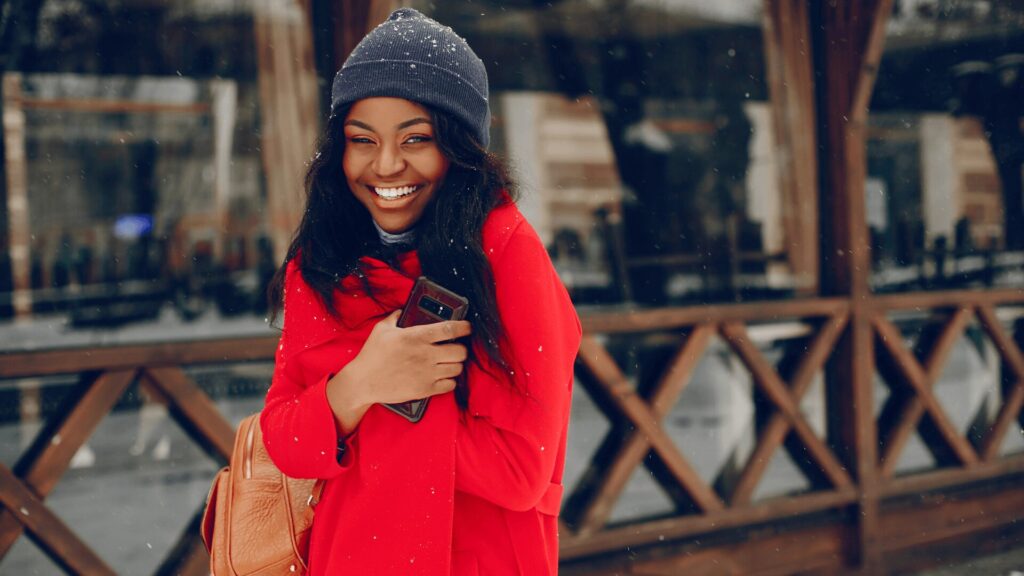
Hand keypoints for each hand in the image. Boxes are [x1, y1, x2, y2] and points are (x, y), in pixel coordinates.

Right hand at [327, 310, 471, 429]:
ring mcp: (427, 373)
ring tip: (449, 363)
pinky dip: (450, 381)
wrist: (363, 382)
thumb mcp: (381, 330)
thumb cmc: (372, 355)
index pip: (450, 329)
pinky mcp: (425, 389)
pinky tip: (443, 377)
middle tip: (456, 348)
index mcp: (416, 337)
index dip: (464, 327)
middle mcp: (425, 354)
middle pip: (460, 351)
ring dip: (456, 365)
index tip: (467, 327)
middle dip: (461, 349)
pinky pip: (450, 385)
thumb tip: (402, 311)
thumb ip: (395, 318)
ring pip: (457, 368)